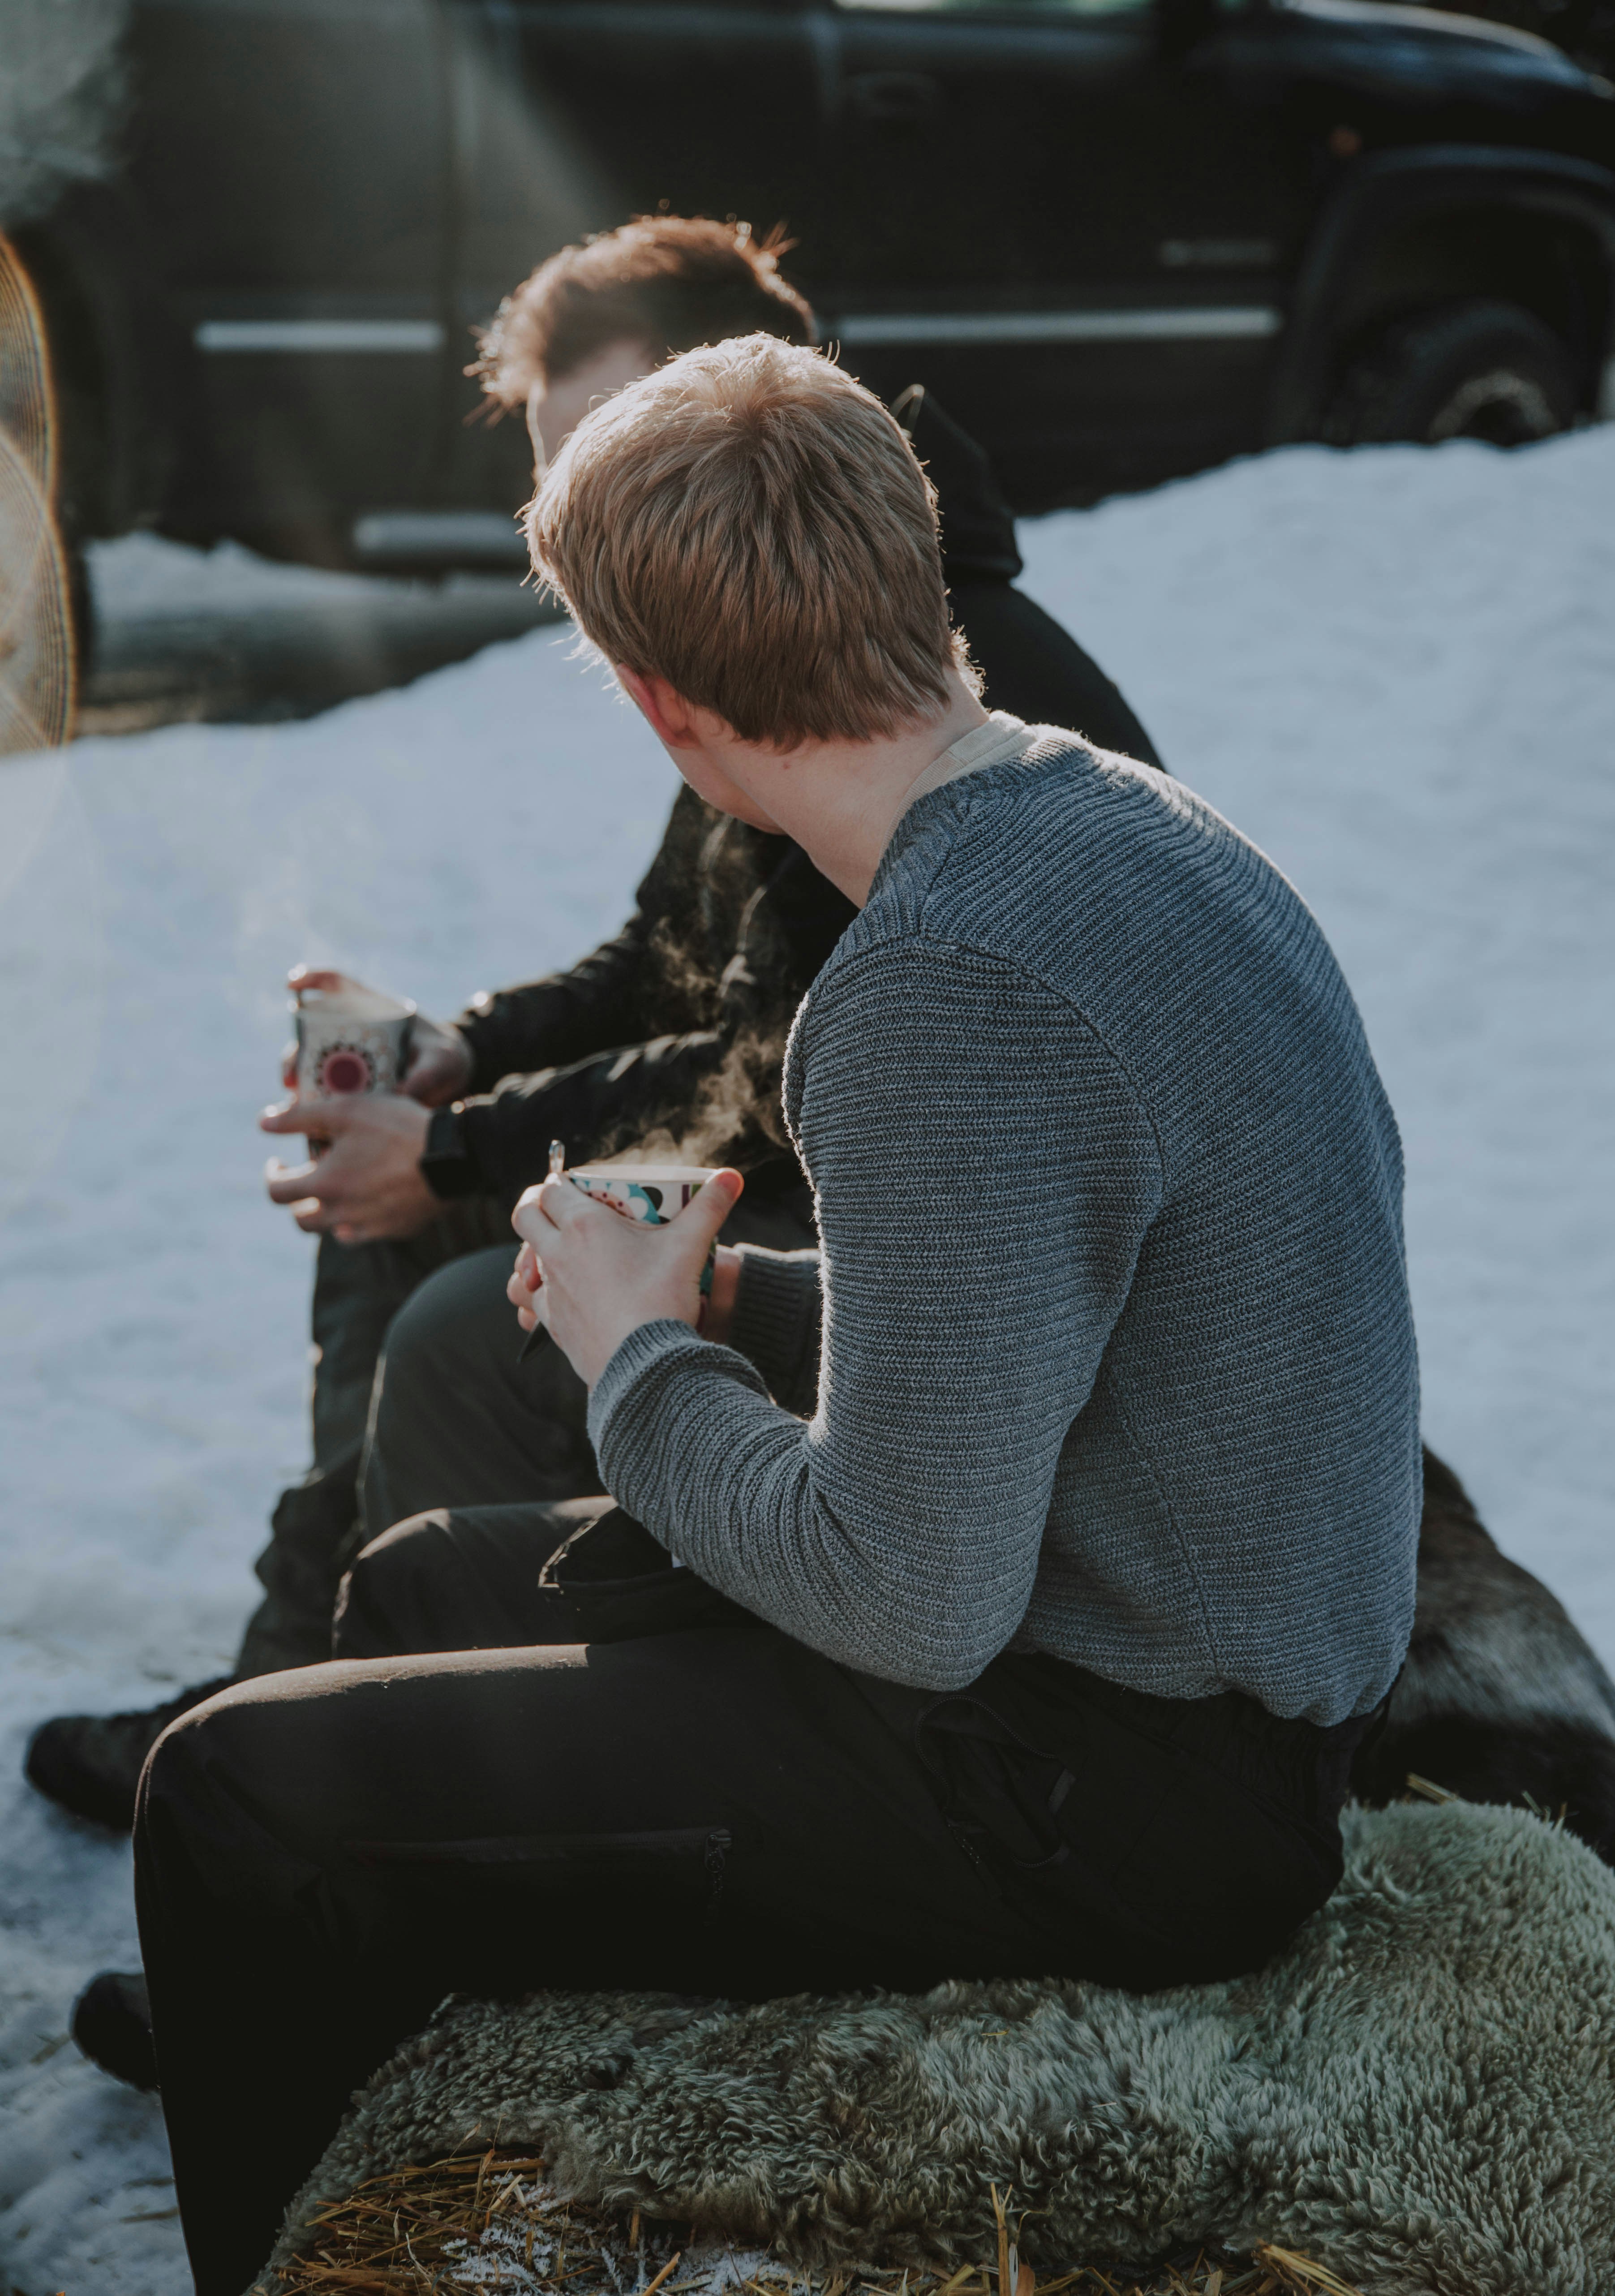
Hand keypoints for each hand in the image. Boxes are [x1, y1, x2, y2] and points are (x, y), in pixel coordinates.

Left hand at [261, 1090, 437, 1242]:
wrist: (452, 1155)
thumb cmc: (397, 1128)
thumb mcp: (346, 1109)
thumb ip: (299, 1117)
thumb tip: (263, 1122)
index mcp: (324, 1185)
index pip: (277, 1192)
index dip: (272, 1175)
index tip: (279, 1161)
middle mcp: (341, 1214)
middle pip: (301, 1219)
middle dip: (296, 1199)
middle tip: (307, 1177)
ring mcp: (369, 1227)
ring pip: (333, 1230)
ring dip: (327, 1211)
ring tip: (339, 1188)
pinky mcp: (395, 1231)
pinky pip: (365, 1234)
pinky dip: (358, 1220)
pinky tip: (369, 1199)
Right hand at [280, 966, 472, 1104]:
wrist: (452, 1081)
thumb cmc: (447, 1059)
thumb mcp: (444, 1061)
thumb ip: (427, 1074)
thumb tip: (400, 1094)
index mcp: (374, 1010)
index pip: (337, 985)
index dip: (312, 978)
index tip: (292, 982)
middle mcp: (354, 1032)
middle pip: (313, 1034)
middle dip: (295, 1054)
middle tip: (291, 1077)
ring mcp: (350, 1058)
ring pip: (312, 1064)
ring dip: (299, 1082)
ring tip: (296, 1103)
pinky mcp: (352, 1083)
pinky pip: (325, 1091)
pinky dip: (314, 1103)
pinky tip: (310, 1119)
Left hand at [507, 1171, 743, 1386]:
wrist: (644, 1364)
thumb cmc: (663, 1299)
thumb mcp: (689, 1247)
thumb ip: (710, 1207)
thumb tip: (733, 1176)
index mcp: (584, 1225)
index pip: (552, 1188)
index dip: (557, 1181)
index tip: (571, 1184)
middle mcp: (558, 1253)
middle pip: (524, 1215)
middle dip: (535, 1206)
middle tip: (555, 1208)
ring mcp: (551, 1289)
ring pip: (521, 1261)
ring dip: (531, 1252)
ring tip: (552, 1252)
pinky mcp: (552, 1321)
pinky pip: (530, 1302)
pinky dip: (536, 1294)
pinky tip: (553, 1294)